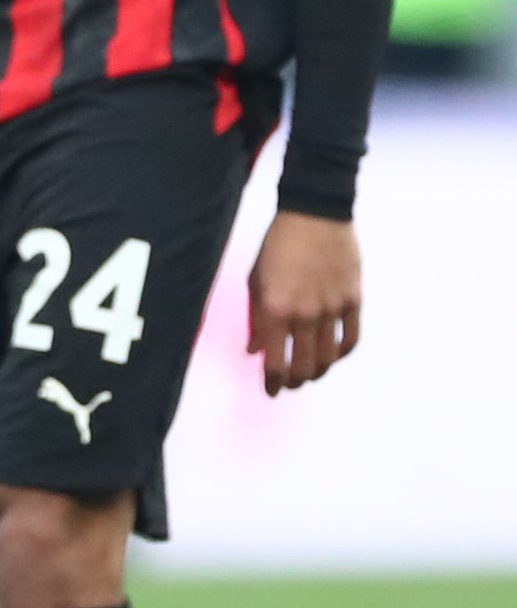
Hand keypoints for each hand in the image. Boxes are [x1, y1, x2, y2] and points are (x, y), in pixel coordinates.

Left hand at [243, 210, 361, 394]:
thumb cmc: (276, 248)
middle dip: (295, 381)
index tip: (271, 391)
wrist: (314, 216)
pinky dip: (343, 354)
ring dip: (319, 371)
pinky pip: (352, 339)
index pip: (275, 362)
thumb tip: (254, 352)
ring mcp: (333, 309)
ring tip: (310, 372)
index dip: (272, 382)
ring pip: (329, 358)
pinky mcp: (354, 301)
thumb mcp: (255, 281)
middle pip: (305, 366)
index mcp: (274, 310)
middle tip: (289, 383)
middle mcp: (305, 315)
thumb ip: (255, 320)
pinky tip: (334, 355)